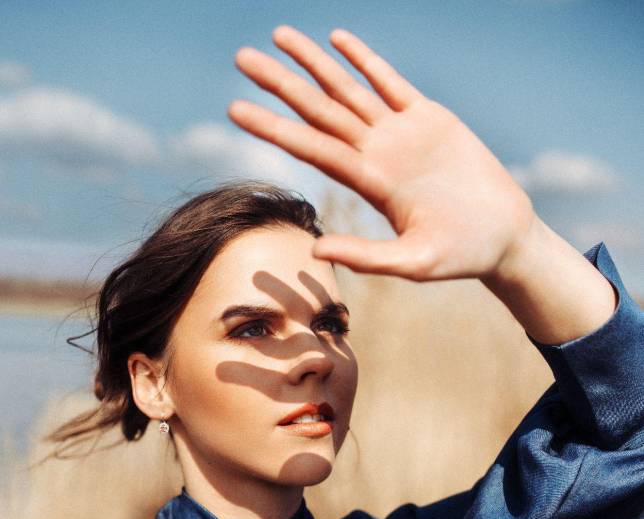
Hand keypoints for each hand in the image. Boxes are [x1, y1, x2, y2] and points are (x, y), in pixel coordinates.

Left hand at [227, 25, 536, 282]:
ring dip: (313, 63)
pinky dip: (364, 60)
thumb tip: (316, 250)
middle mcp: (377, 153)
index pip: (312, 147)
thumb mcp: (413, 262)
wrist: (503, 237)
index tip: (235, 110)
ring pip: (348, 89)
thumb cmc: (461, 256)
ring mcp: (402, 133)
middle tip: (241, 58)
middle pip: (319, 111)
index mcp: (371, 183)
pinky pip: (390, 82)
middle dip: (281, 83)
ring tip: (278, 36)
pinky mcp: (430, 118)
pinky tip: (337, 40)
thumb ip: (367, 256)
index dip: (274, 128)